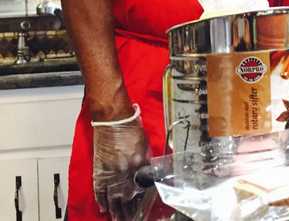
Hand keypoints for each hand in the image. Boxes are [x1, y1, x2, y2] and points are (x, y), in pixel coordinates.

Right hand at [92, 104, 150, 220]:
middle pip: (126, 196)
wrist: (113, 119)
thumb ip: (146, 164)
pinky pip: (99, 189)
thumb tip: (147, 176)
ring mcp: (111, 171)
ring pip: (113, 196)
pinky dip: (101, 199)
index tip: (142, 209)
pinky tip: (103, 208)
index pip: (141, 189)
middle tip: (129, 220)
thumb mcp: (145, 147)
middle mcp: (125, 170)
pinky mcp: (98, 169)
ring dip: (115, 209)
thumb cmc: (131, 128)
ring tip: (117, 219)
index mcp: (139, 164)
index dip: (141, 201)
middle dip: (128, 210)